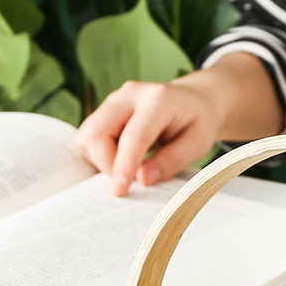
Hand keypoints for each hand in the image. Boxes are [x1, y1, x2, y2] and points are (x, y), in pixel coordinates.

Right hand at [76, 75, 221, 196]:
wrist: (193, 99)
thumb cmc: (197, 122)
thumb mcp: (197, 144)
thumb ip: (171, 161)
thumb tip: (142, 180)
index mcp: (158, 99)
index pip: (133, 135)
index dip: (124, 165)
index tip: (119, 191)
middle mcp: (129, 95)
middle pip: (97, 132)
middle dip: (107, 165)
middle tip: (131, 182)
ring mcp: (112, 101)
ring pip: (87, 137)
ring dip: (102, 162)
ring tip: (130, 169)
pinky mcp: (103, 112)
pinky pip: (87, 139)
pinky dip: (99, 157)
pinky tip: (121, 160)